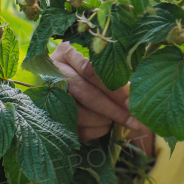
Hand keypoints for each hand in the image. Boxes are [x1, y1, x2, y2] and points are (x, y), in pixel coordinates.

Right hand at [51, 42, 155, 156]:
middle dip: (113, 108)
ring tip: (120, 120)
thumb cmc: (87, 67)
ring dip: (103, 120)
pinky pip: (74, 127)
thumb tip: (137, 93)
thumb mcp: (97, 60)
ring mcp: (46, 95)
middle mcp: (52, 72)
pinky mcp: (48, 116)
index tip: (133, 99)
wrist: (54, 77)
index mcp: (65, 53)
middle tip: (134, 119)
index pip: (91, 70)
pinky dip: (94, 130)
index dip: (114, 87)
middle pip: (86, 93)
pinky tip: (105, 126)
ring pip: (78, 113)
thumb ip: (112, 71)